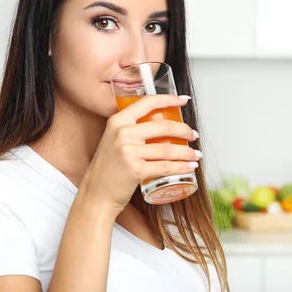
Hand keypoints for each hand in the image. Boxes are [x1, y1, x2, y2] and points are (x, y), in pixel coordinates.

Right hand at [80, 94, 199, 215]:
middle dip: (184, 130)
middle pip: (164, 126)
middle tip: (193, 135)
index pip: (148, 102)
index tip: (183, 100)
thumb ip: (130, 128)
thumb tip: (159, 121)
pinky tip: (189, 167)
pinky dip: (182, 167)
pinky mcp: (135, 170)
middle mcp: (122, 132)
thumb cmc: (108, 167)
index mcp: (118, 120)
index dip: (169, 99)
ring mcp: (128, 151)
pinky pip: (165, 167)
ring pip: (168, 149)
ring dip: (187, 152)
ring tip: (195, 155)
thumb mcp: (113, 139)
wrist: (96, 192)